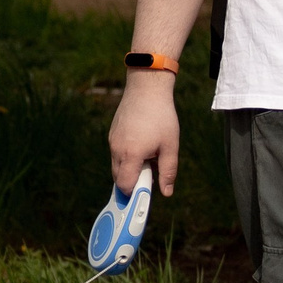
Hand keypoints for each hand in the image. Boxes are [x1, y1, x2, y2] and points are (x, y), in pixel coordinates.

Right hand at [108, 72, 179, 196]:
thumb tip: (166, 192)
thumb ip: (168, 171)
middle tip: (151, 173)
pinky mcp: (112, 134)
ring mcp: (112, 141)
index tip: (145, 195)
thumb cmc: (161, 116)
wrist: (146, 88)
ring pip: (117, 166)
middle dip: (132, 182)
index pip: (125, 185)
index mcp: (131, 154)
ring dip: (130, 169)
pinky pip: (116, 153)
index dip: (134, 193)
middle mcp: (117, 149)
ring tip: (149, 155)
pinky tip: (142, 144)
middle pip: (118, 178)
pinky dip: (126, 157)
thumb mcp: (170, 146)